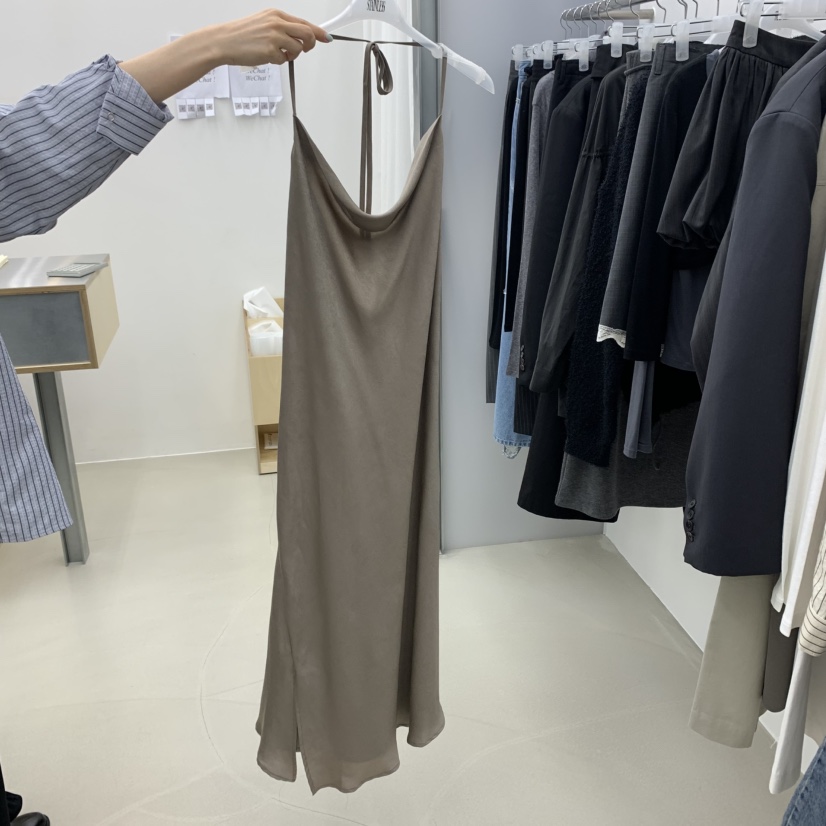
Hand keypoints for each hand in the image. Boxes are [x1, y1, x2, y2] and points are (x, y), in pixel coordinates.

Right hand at [120, 9, 329, 103]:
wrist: (224, 41)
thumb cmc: (243, 35)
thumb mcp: (264, 24)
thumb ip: (282, 29)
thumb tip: (301, 38)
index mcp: (277, 15)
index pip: (305, 23)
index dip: (319, 32)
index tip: (328, 38)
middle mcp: (278, 23)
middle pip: (308, 35)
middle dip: (310, 45)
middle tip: (303, 51)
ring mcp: (275, 36)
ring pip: (298, 49)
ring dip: (292, 56)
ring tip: (277, 54)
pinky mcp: (271, 50)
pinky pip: (285, 60)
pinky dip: (279, 62)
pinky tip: (266, 57)